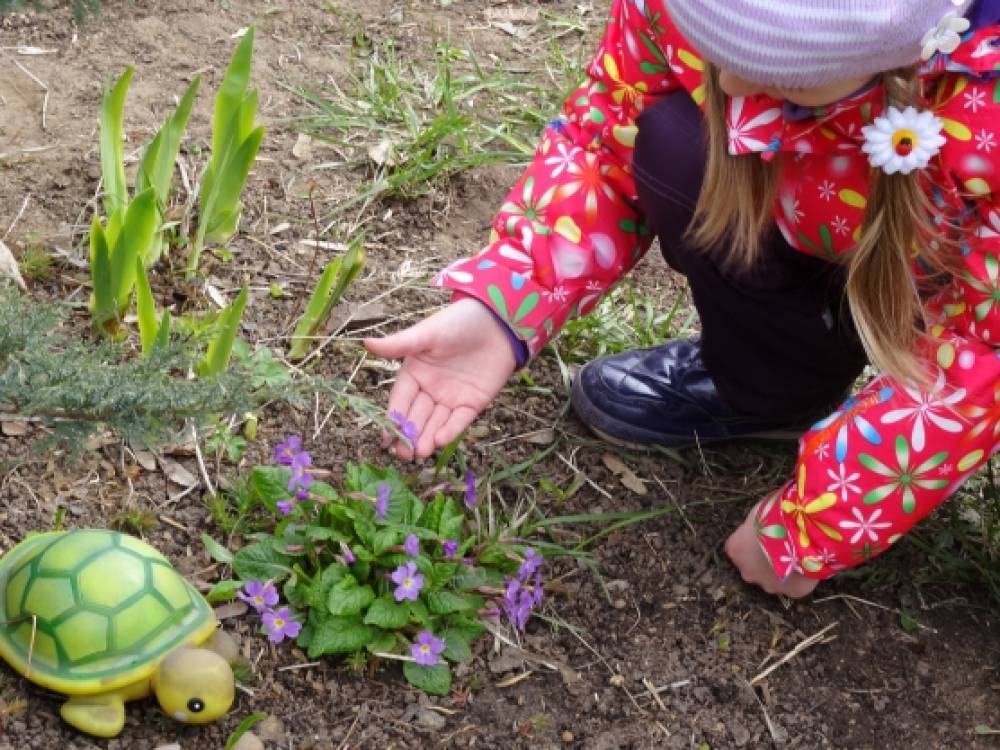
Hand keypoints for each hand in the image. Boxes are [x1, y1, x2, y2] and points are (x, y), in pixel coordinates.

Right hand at [364, 298, 517, 459]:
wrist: (498, 322)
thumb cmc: (458, 322)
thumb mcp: (427, 333)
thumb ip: (399, 344)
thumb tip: (366, 344)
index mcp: (414, 373)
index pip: (400, 400)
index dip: (393, 418)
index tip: (386, 438)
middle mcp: (430, 389)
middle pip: (416, 416)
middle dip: (409, 436)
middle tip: (403, 454)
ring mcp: (451, 398)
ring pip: (435, 423)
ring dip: (427, 438)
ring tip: (419, 453)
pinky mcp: (473, 403)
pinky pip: (459, 420)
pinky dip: (450, 430)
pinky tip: (439, 440)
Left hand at [724, 514, 818, 598]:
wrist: (802, 533)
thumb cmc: (774, 517)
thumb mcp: (757, 514)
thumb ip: (753, 526)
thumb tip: (758, 524)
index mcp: (735, 550)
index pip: (737, 549)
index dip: (750, 544)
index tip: (762, 537)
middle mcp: (747, 572)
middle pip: (752, 569)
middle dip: (762, 562)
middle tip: (778, 548)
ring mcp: (769, 585)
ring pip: (772, 580)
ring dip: (779, 572)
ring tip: (795, 557)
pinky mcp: (791, 592)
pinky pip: (793, 586)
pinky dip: (799, 579)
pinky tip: (807, 566)